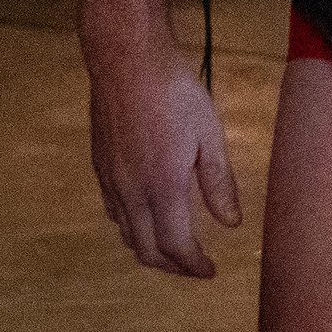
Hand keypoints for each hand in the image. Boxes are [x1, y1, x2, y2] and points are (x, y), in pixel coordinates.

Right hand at [86, 36, 240, 276]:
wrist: (126, 60)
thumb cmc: (173, 91)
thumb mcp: (209, 134)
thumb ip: (219, 183)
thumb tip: (231, 224)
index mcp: (162, 187)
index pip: (176, 247)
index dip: (194, 266)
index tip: (211, 271)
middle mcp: (131, 191)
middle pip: (147, 250)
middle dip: (173, 267)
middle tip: (196, 268)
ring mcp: (110, 181)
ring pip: (126, 235)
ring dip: (151, 250)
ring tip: (176, 249)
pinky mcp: (100, 167)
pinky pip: (114, 213)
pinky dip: (132, 228)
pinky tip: (148, 218)